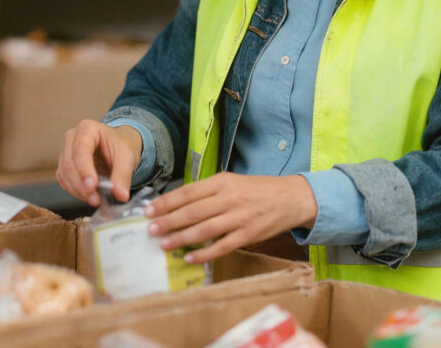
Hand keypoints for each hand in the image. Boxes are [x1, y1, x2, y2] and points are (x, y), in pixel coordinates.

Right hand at [56, 121, 142, 205]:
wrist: (120, 146)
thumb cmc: (122, 145)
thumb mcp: (127, 157)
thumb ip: (123, 175)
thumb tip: (121, 195)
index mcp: (87, 129)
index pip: (80, 150)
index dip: (85, 170)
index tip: (92, 187)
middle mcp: (72, 138)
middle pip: (69, 164)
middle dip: (81, 185)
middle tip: (96, 200)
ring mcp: (66, 151)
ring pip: (64, 174)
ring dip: (78, 191)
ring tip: (95, 199)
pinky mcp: (64, 165)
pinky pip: (64, 181)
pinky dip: (75, 191)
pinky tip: (88, 195)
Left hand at [144, 172, 317, 263]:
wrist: (291, 198)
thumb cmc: (257, 190)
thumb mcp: (232, 182)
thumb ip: (208, 191)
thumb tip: (179, 203)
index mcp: (222, 182)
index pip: (188, 192)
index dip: (166, 202)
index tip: (149, 210)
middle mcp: (229, 198)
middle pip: (193, 211)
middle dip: (168, 221)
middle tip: (150, 229)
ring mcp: (239, 217)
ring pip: (204, 229)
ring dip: (181, 238)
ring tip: (163, 244)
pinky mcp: (248, 234)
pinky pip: (222, 246)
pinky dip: (204, 253)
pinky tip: (190, 258)